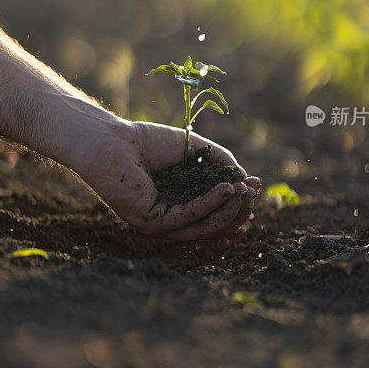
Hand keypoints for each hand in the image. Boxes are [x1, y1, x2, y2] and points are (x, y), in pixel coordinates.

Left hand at [77, 118, 260, 240]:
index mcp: (181, 205)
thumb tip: (247, 181)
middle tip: (253, 191)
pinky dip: (210, 204)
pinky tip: (225, 190)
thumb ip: (221, 164)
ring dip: (228, 209)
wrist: (112, 141)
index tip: (256, 184)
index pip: (215, 213)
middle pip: (213, 225)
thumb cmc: (148, 143)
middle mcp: (171, 220)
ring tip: (243, 190)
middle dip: (238, 209)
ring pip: (203, 226)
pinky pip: (187, 217)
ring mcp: (160, 225)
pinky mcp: (150, 223)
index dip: (238, 201)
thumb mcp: (195, 151)